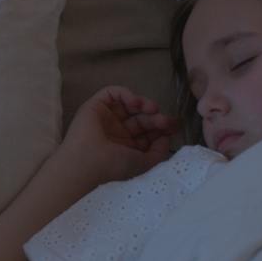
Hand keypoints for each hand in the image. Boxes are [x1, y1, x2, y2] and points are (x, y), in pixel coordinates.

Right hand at [58, 86, 178, 184]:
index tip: (174, 127)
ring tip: (152, 109)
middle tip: (165, 120)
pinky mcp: (95, 106)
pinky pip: (112, 93)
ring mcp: (106, 118)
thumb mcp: (143, 164)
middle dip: (155, 118)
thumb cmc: (113, 167)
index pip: (147, 133)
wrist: (87, 163)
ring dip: (144, 104)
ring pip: (129, 105)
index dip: (161, 128)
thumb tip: (166, 137)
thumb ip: (158, 152)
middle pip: (142, 118)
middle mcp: (117, 132)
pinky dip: (126, 94)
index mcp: (126, 148)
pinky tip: (135, 103)